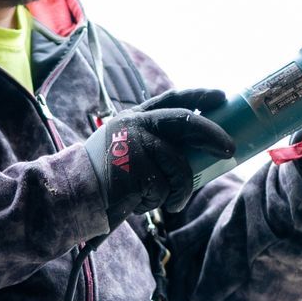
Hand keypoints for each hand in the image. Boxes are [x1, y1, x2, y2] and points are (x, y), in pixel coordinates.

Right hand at [87, 88, 231, 222]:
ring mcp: (134, 147)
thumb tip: (198, 150)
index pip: (172, 99)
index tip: (222, 97)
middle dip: (212, 135)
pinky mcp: (134, 173)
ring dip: (179, 191)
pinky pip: (163, 191)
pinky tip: (140, 203)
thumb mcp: (126, 145)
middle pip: (185, 122)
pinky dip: (158, 203)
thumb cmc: (105, 174)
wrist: (72, 191)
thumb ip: (154, 141)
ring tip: (168, 201)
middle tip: (229, 150)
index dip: (199, 96)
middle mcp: (136, 126)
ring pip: (179, 168)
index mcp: (136, 117)